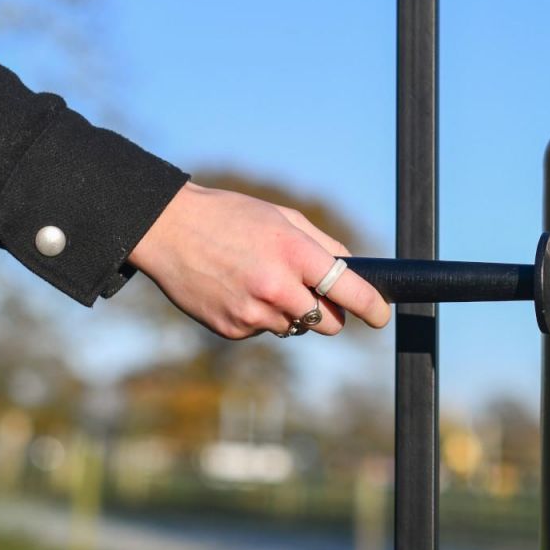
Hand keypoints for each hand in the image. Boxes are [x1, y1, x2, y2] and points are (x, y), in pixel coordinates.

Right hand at [127, 182, 390, 338]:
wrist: (168, 229)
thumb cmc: (232, 217)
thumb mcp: (283, 218)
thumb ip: (323, 246)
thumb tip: (355, 270)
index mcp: (294, 253)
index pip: (348, 290)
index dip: (372, 308)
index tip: (381, 316)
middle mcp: (276, 287)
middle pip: (327, 324)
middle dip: (329, 313)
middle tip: (313, 294)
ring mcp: (252, 313)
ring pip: (294, 328)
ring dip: (289, 313)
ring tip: (260, 280)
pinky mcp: (231, 329)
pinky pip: (263, 331)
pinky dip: (259, 317)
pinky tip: (238, 289)